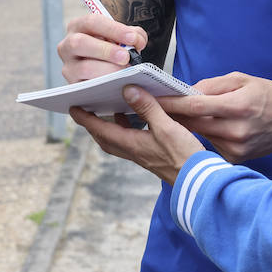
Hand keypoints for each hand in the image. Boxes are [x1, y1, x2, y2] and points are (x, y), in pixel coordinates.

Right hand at [57, 13, 147, 82]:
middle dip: (106, 50)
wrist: (107, 70)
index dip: (113, 29)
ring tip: (125, 71)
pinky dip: (105, 84)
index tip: (132, 38)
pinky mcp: (74, 85)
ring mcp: (69, 66)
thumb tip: (137, 41)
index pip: (91, 22)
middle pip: (79, 43)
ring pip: (84, 68)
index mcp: (79, 26)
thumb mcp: (121, 37)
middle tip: (126, 57)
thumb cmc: (113, 48)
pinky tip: (118, 82)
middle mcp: (68, 45)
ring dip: (108, 69)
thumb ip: (133, 34)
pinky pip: (87, 86)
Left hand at [69, 86, 204, 184]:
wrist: (198, 181)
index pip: (101, 130)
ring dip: (110, 128)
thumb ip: (148, 108)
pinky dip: (127, 131)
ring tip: (110, 112)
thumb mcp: (166, 127)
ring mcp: (143, 156)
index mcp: (132, 144)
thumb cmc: (183, 156)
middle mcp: (134, 152)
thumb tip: (129, 90)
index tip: (73, 109)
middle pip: (105, 138)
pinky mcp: (153, 157)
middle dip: (94, 125)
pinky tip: (137, 122)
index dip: (86, 119)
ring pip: (118, 141)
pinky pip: (131, 142)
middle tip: (87, 111)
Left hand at [156, 73, 271, 162]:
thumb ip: (211, 85)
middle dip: (172, 115)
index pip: (194, 106)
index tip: (150, 98)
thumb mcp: (242, 79)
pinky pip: (209, 145)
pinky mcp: (235, 158)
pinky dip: (203, 136)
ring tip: (176, 116)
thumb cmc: (270, 95)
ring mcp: (235, 148)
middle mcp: (236, 131)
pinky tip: (205, 129)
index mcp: (237, 106)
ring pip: (198, 135)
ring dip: (186, 127)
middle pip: (192, 124)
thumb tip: (185, 92)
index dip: (170, 103)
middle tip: (153, 106)